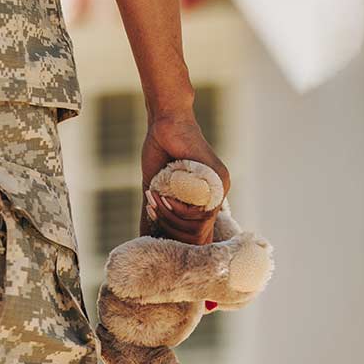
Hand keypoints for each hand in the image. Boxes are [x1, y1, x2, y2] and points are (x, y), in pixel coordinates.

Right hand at [140, 111, 229, 243]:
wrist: (166, 125)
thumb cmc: (160, 153)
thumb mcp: (155, 191)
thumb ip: (155, 214)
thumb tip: (143, 237)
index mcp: (205, 201)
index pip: (198, 236)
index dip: (176, 239)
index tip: (156, 229)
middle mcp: (217, 197)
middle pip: (198, 236)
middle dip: (169, 229)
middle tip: (153, 210)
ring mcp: (221, 188)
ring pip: (197, 226)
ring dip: (169, 217)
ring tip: (155, 200)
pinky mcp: (218, 179)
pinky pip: (199, 211)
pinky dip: (177, 209)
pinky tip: (162, 196)